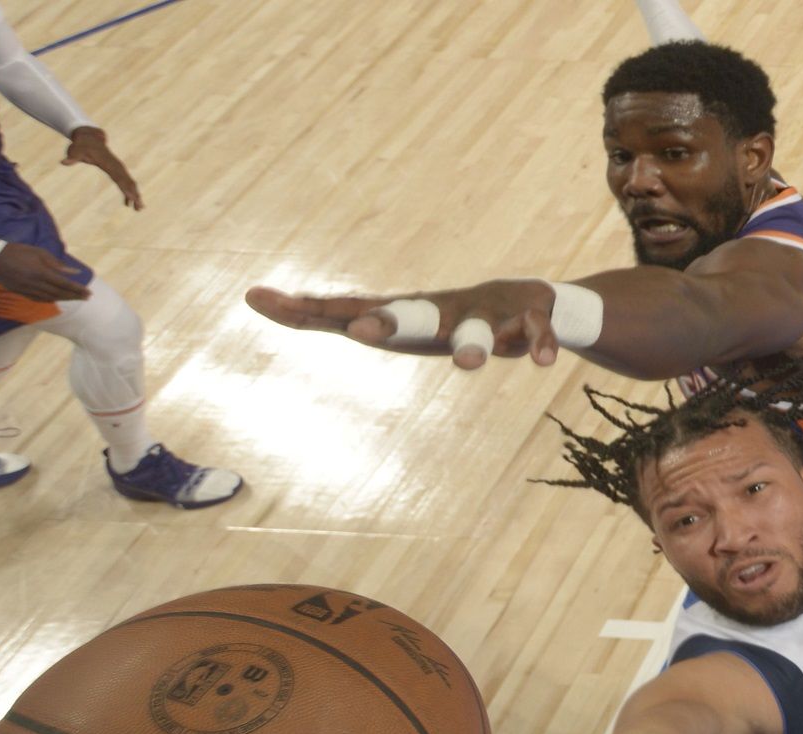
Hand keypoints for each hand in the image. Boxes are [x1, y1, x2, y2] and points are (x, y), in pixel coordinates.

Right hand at [0, 242, 89, 301]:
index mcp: (41, 272)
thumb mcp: (39, 253)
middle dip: (75, 296)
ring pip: (50, 298)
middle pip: (60, 293)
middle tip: (87, 297)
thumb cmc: (18, 251)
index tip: (89, 292)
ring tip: (75, 297)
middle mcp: (36, 284)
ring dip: (64, 299)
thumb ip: (57, 264)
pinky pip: (39, 299)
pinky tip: (57, 298)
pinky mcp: (21, 293)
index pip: (64, 284)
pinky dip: (50, 299)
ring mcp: (27, 290)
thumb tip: (75, 273)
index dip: (78, 290)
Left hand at [62, 127, 141, 209]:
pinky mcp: (117, 170)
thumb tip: (63, 162)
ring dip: (135, 195)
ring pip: (129, 182)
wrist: (89, 137)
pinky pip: (125, 182)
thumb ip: (72, 157)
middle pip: (128, 181)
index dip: (126, 187)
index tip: (132, 197)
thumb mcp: (75, 150)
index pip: (119, 177)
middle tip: (140, 207)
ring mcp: (117, 168)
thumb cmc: (81, 145)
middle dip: (135, 194)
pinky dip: (129, 192)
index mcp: (108, 163)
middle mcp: (115, 166)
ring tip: (140, 208)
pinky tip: (128, 203)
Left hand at [244, 280, 562, 367]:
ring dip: (473, 345)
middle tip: (360, 331)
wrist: (534, 302)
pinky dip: (541, 346)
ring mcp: (487, 311)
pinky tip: (544, 364)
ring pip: (477, 328)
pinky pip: (536, 335)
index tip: (263, 301)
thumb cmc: (450, 319)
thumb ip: (332, 315)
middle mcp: (440, 308)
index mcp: (406, 314)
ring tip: (470, 365)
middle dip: (387, 323)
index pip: (346, 308)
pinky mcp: (530, 320)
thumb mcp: (394, 324)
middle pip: (408, 316)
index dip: (309, 311)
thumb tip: (258, 299)